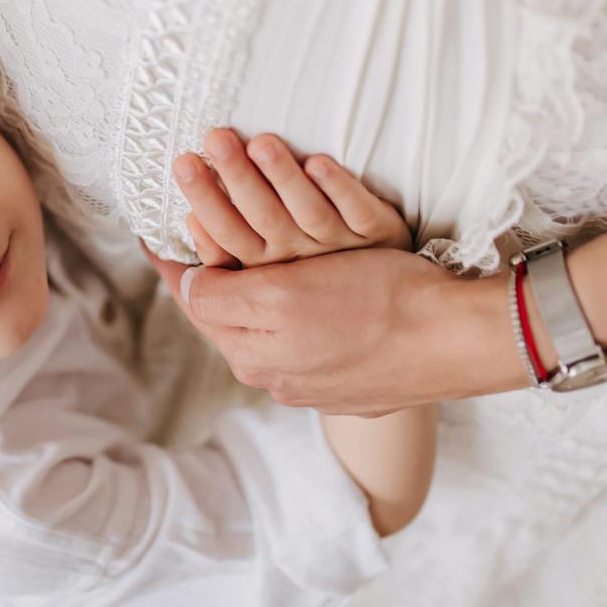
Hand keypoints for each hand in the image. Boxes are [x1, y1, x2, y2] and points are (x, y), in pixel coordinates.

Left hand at [146, 243, 521, 414]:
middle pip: (225, 313)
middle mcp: (276, 374)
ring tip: (234, 250)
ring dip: (247, 276)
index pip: (196, 302)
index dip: (173, 261)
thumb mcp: (283, 296)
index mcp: (253, 355)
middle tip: (191, 226)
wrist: (454, 339)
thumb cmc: (374, 306)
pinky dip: (291, 301)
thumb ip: (224, 297)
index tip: (152, 235)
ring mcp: (314, 381)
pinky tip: (295, 287)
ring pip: (263, 321)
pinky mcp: (349, 376)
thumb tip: (189, 287)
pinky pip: (305, 329)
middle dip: (208, 265)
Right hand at [175, 128, 411, 265]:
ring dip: (282, 178)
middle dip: (233, 179)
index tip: (184, 163)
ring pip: (305, 213)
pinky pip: (358, 212)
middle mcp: (295, 260)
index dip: (204, 201)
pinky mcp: (376, 234)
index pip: (224, 237)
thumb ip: (217, 254)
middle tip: (212, 140)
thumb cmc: (308, 277)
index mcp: (262, 269)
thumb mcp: (260, 276)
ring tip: (261, 142)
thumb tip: (160, 236)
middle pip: (259, 221)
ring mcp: (336, 249)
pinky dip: (339, 188)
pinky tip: (319, 162)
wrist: (393, 314)